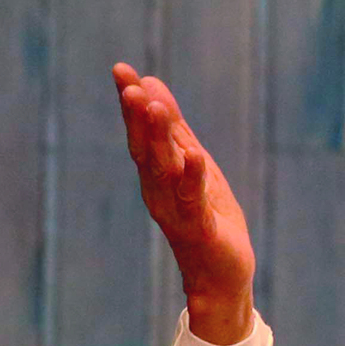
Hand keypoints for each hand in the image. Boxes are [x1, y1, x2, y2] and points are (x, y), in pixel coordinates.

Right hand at [112, 63, 255, 343]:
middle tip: (129, 85)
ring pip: (164, 170)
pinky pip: (193, 200)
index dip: (131, 103)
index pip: (141, 133)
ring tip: (155, 107)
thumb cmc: (208, 218)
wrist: (222, 275)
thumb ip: (175, 130)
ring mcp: (177, 211)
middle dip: (137, 117)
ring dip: (159, 139)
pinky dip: (193, 177)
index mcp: (157, 175)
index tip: (121, 70)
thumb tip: (152, 85)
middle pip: (145, 149)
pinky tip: (195, 155)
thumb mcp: (194, 165)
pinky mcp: (199, 229)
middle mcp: (159, 191)